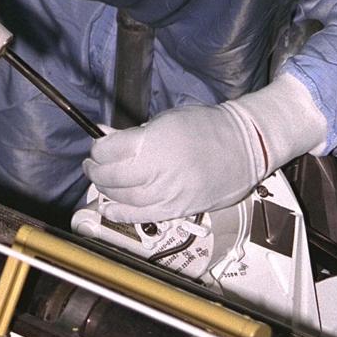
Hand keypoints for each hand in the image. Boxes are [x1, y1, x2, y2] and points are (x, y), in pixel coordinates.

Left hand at [83, 103, 264, 222]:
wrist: (244, 148)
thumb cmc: (207, 127)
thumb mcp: (167, 119)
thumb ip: (134, 133)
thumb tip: (106, 136)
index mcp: (154, 143)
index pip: (109, 150)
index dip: (97, 148)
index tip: (98, 144)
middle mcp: (158, 171)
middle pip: (112, 176)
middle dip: (96, 170)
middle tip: (92, 164)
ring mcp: (168, 194)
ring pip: (123, 198)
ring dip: (105, 190)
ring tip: (101, 181)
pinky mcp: (177, 210)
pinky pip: (141, 216)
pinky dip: (120, 213)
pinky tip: (108, 207)